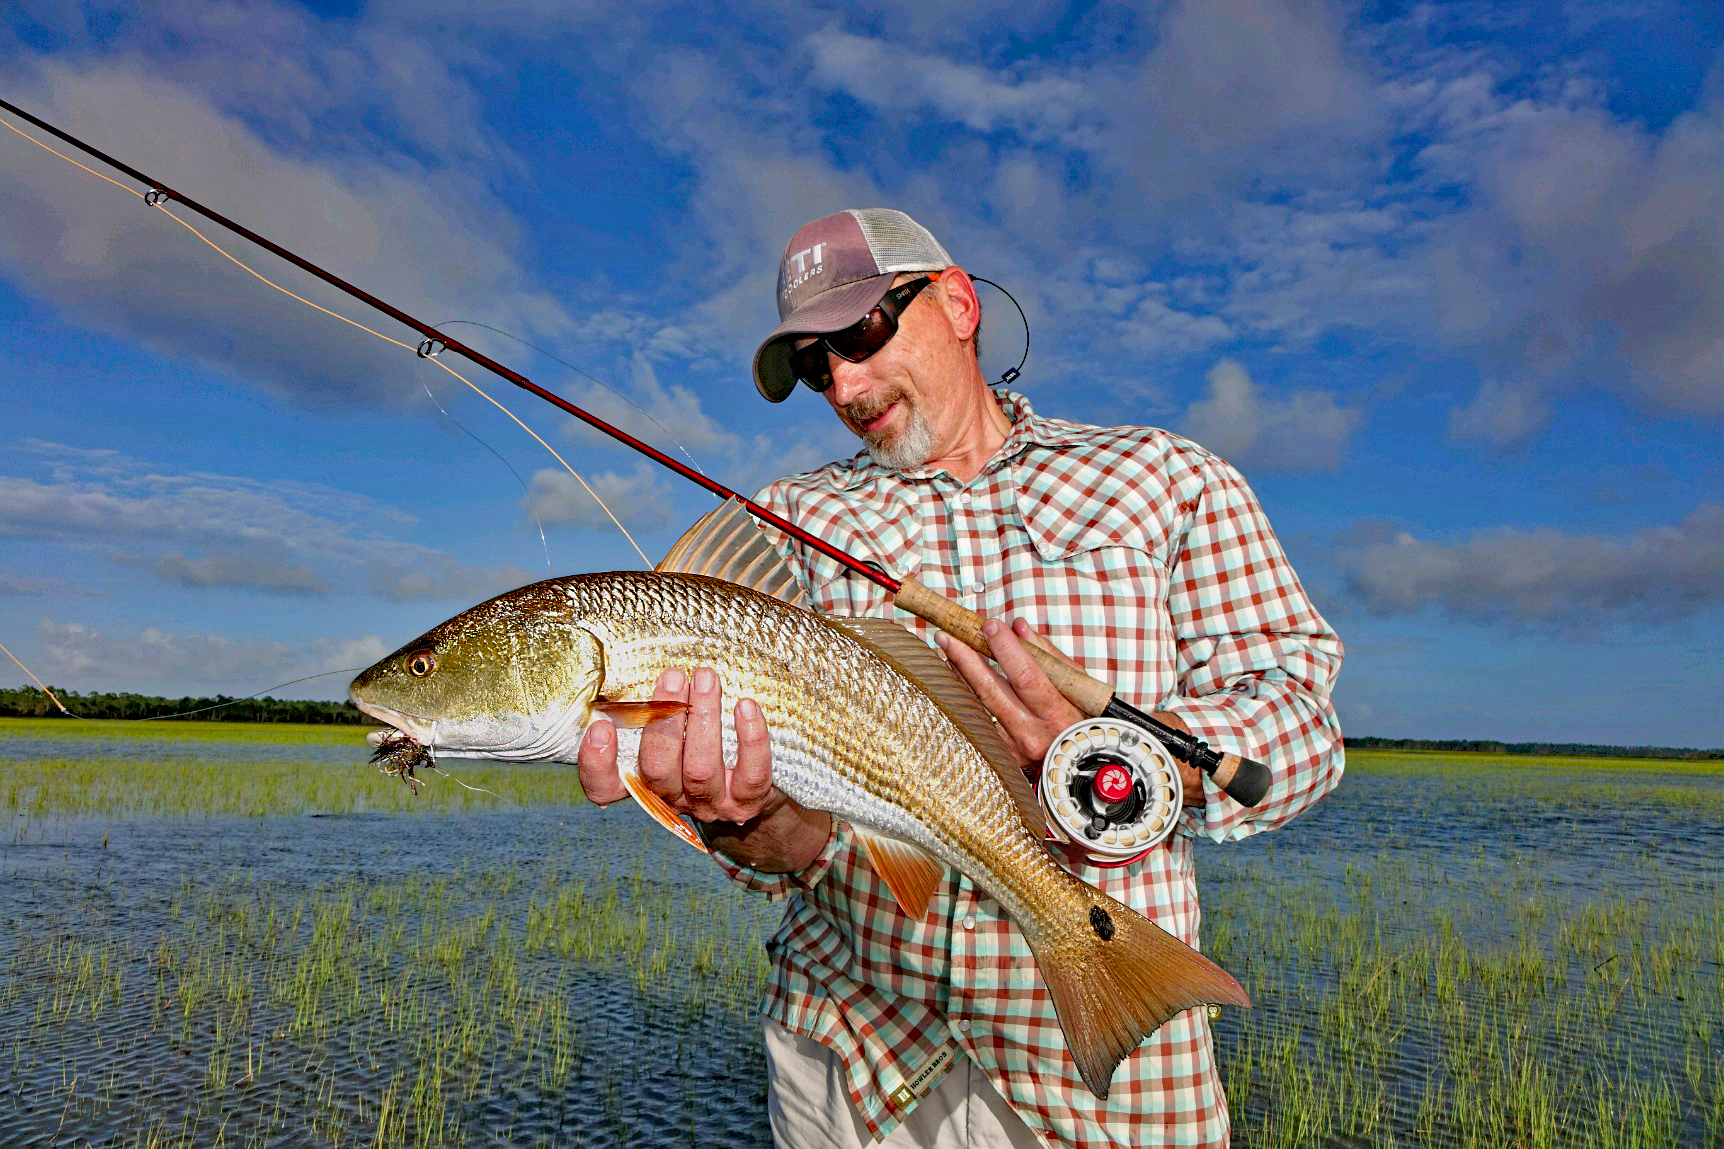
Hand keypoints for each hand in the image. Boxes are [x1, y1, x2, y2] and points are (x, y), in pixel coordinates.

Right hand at [576, 666, 830, 869]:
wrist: (756, 785)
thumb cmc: (702, 739)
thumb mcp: (670, 725)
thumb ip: (648, 707)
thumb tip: (632, 661)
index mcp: (644, 780)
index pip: (605, 788)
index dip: (597, 765)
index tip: (601, 728)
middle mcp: (672, 797)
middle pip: (657, 770)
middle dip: (662, 721)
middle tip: (672, 676)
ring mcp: (711, 803)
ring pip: (700, 769)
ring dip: (702, 719)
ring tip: (706, 678)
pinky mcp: (748, 801)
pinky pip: (750, 774)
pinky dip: (750, 739)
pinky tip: (746, 706)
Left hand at [937, 619, 1205, 806]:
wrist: (1092, 769)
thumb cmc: (1088, 720)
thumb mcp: (1080, 687)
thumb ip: (1049, 656)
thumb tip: (1020, 626)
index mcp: (1061, 716)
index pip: (1029, 678)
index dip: (1007, 650)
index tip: (990, 625)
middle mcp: (1036, 736)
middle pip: (994, 693)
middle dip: (968, 661)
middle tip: (948, 636)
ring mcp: (1016, 750)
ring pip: (979, 709)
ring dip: (959, 678)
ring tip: (945, 651)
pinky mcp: (1004, 757)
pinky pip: (979, 724)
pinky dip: (964, 699)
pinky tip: (953, 680)